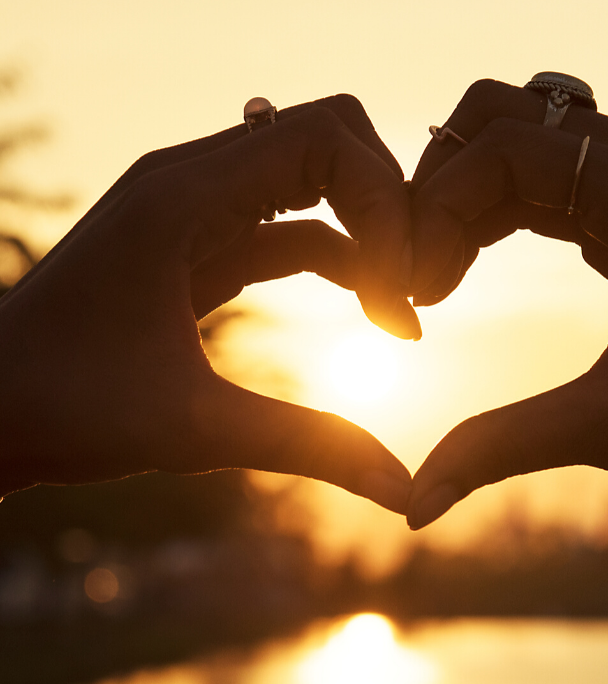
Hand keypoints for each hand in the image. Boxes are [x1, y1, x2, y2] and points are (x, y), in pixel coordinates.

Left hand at [0, 95, 414, 512]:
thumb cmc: (63, 411)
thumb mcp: (197, 430)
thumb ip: (311, 447)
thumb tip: (404, 492)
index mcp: (183, 194)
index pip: (326, 137)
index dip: (386, 204)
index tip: (402, 292)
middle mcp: (191, 182)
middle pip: (330, 144)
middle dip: (388, 211)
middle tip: (413, 292)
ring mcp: (196, 212)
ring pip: (314, 190)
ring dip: (369, 242)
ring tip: (401, 319)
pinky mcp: (200, 248)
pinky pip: (290, 233)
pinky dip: (340, 263)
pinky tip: (371, 315)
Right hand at [406, 79, 607, 528]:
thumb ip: (502, 450)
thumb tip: (416, 505)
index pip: (507, 148)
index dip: (439, 209)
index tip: (416, 290)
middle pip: (504, 119)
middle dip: (439, 186)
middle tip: (413, 270)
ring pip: (520, 144)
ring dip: (462, 199)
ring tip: (433, 278)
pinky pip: (545, 181)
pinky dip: (493, 213)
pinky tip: (467, 268)